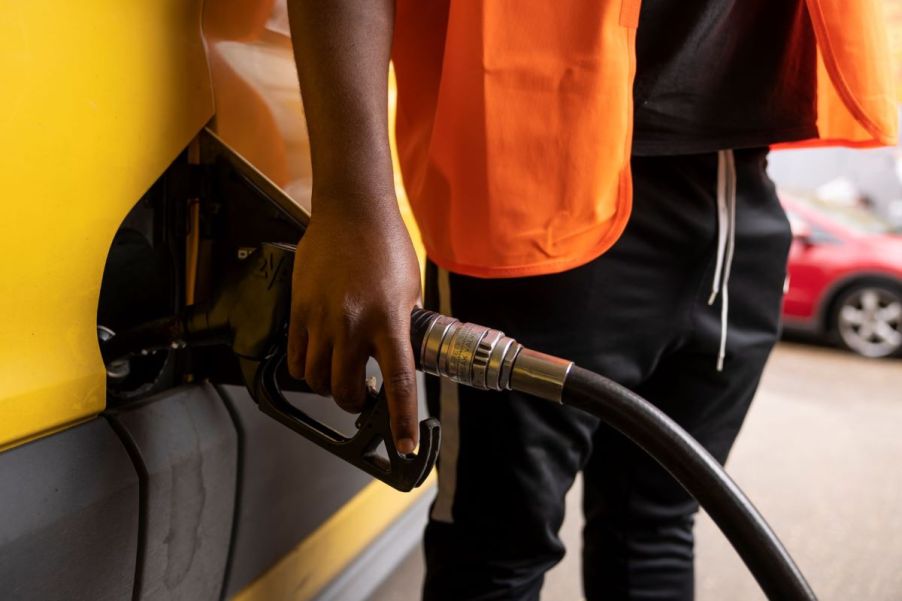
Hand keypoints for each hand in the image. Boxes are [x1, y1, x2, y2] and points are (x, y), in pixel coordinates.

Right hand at [287, 198, 421, 453]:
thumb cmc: (386, 245)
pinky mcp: (299, 309)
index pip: (398, 383)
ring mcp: (322, 318)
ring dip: (329, 387)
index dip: (401, 420)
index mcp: (389, 321)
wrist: (351, 211)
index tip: (405, 444)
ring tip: (341, 376)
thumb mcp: (410, 291)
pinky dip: (307, 368)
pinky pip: (297, 356)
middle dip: (355, 404)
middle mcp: (354, 324)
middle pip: (345, 390)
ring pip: (316, 379)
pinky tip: (319, 359)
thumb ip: (403, 326)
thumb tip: (400, 355)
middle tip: (363, 398)